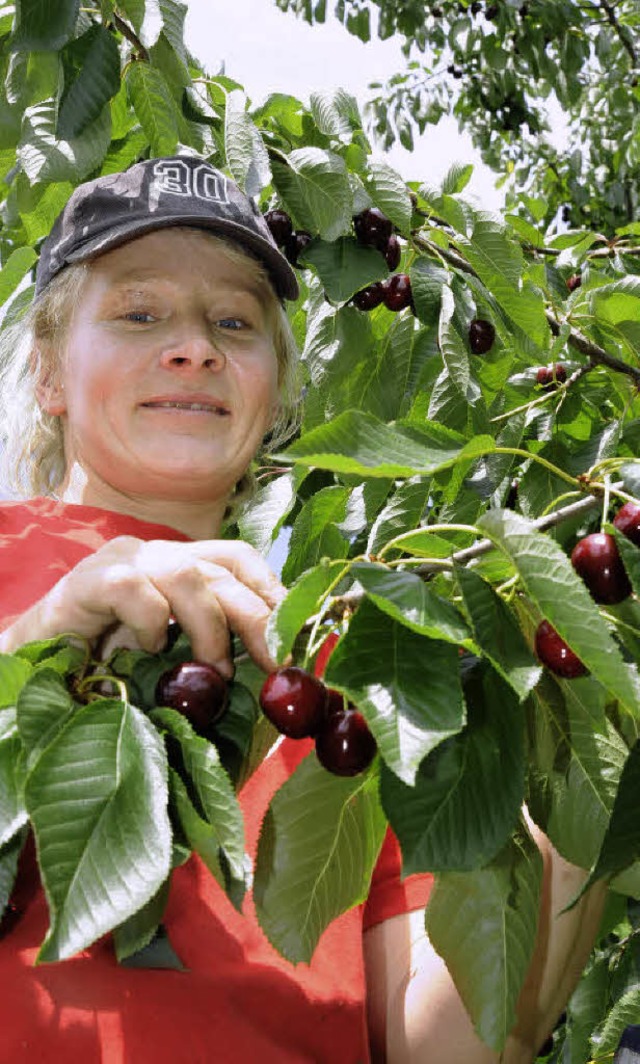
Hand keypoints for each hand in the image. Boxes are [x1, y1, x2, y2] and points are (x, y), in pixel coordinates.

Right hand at [0, 537, 285, 675]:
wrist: (31, 672)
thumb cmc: (107, 676)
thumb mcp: (173, 666)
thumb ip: (214, 663)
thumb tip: (277, 686)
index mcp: (181, 569)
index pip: (239, 561)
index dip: (273, 591)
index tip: (299, 635)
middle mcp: (156, 557)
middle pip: (224, 569)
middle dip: (259, 617)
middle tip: (277, 664)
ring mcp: (122, 563)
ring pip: (186, 574)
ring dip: (209, 627)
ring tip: (212, 670)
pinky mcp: (87, 581)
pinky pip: (133, 590)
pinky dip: (151, 625)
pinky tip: (146, 651)